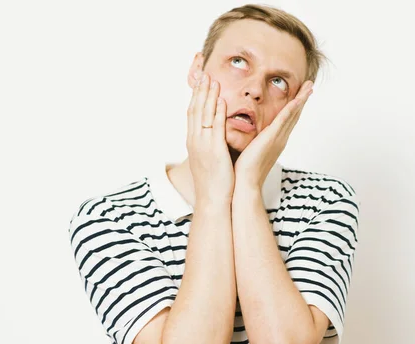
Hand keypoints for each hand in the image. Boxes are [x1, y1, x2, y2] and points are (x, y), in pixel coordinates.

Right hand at [186, 71, 234, 205]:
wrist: (212, 200)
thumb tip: (214, 135)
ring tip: (213, 80)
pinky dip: (217, 113)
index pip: (192, 114)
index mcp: (193, 142)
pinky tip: (221, 100)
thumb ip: (210, 144)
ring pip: (203, 115)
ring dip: (208, 96)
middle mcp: (195, 141)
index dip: (196, 96)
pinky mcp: (214, 151)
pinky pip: (214, 128)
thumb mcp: (208, 159)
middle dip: (200, 90)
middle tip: (204, 73)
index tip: (200, 82)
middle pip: (195, 110)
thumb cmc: (214, 182)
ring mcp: (203, 145)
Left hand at [233, 80, 313, 190]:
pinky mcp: (272, 138)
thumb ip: (253, 141)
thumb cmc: (245, 170)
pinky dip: (292, 108)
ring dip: (302, 99)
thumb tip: (250, 136)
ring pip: (293, 114)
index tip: (300, 95)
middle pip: (295, 115)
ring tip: (310, 87)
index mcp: (275, 141)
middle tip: (311, 86)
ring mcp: (278, 138)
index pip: (287, 120)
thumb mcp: (250, 150)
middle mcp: (280, 139)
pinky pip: (284, 120)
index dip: (295, 107)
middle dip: (303, 99)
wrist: (246, 182)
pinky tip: (298, 99)